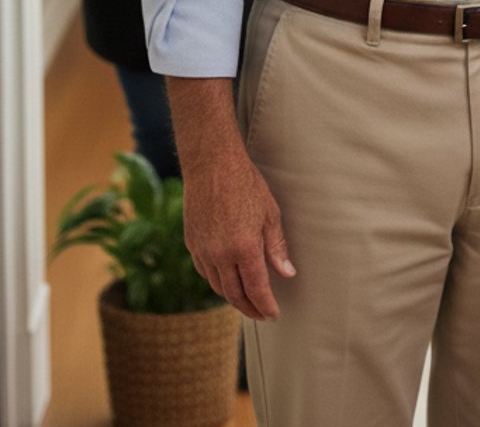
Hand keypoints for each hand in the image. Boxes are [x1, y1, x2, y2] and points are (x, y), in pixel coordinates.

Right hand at [183, 151, 295, 319]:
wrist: (212, 164)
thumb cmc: (246, 184)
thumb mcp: (269, 213)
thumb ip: (277, 247)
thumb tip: (287, 273)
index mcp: (244, 248)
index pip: (256, 289)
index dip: (266, 306)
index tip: (273, 315)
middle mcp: (221, 254)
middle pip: (235, 295)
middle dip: (250, 309)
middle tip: (261, 315)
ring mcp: (203, 250)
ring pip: (218, 286)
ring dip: (233, 298)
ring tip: (246, 302)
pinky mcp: (192, 243)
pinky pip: (205, 272)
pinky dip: (217, 282)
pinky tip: (227, 281)